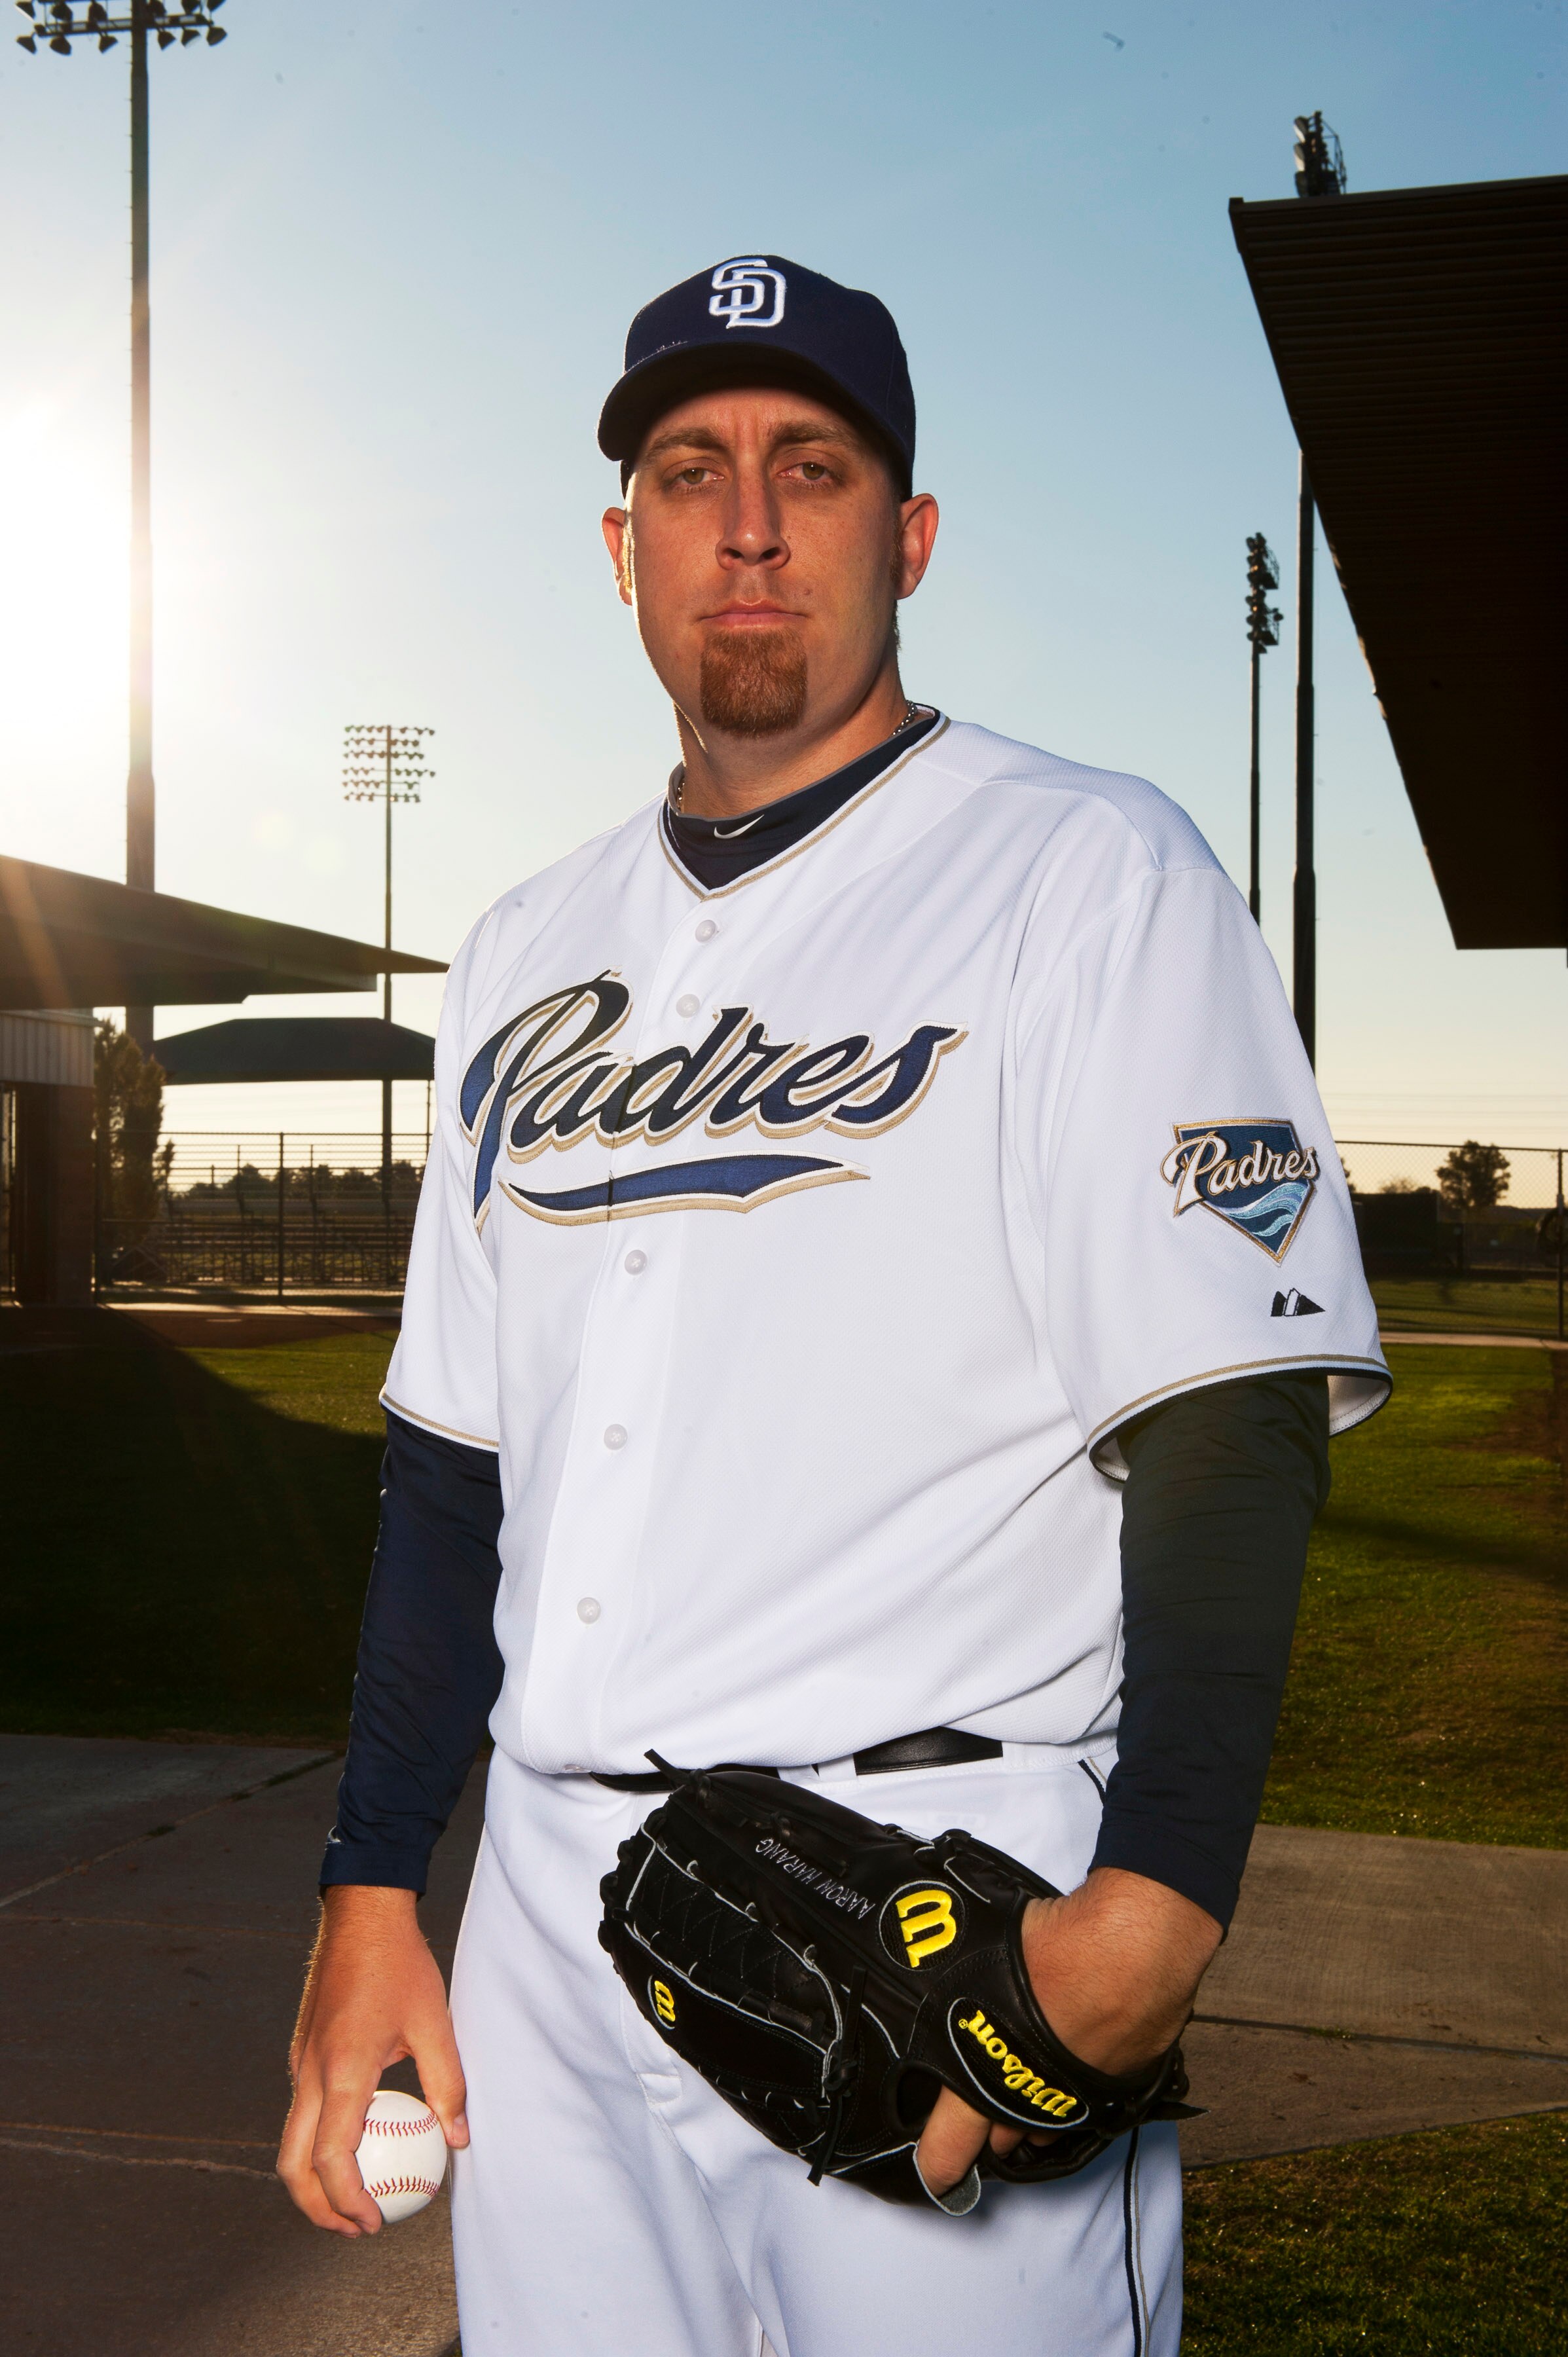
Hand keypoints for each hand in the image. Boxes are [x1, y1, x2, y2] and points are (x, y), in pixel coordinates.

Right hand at [278, 1885, 468, 2235]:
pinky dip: (318, 2144)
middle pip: (293, 2164)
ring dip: (314, 2180)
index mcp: (343, 2071)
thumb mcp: (434, 2024)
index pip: (333, 2159)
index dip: (349, 2202)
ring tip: (354, 2199)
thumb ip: (447, 2085)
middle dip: (318, 2208)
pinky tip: (356, 2144)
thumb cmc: (401, 1966)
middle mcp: (310, 2073)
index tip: (373, 2224)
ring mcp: (300, 2063)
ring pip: (291, 2141)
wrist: (361, 1915)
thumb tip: (459, 2140)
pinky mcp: (302, 2053)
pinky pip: (301, 2113)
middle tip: (356, 2228)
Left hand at [915, 1867, 1220, 2198]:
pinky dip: (1072, 2091)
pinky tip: (1067, 2065)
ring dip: (1031, 2113)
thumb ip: (948, 1978)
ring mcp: (1078, 2099)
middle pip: (1000, 2139)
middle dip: (986, 2126)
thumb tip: (923, 1959)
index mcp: (983, 2079)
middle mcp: (1032, 2101)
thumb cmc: (1056, 1945)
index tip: (934, 2178)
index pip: (949, 2148)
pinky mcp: (1119, 2088)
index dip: (938, 2168)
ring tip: (1021, 2086)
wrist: (1135, 1947)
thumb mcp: (977, 1954)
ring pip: (1046, 2127)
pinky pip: (1086, 2105)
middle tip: (974, 2103)